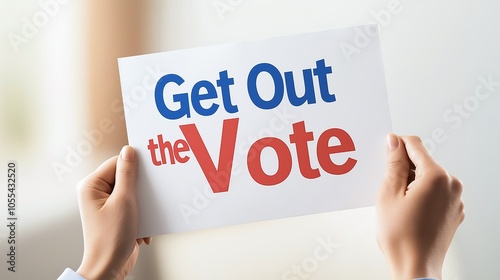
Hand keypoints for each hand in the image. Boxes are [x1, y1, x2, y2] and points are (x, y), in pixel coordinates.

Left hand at [76, 146, 150, 279]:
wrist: (110, 267)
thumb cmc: (111, 237)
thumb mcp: (124, 200)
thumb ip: (127, 174)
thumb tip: (129, 151)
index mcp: (92, 186)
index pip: (116, 163)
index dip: (134, 165)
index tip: (151, 167)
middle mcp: (96, 193)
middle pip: (125, 176)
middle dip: (139, 188)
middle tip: (149, 193)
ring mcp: (106, 204)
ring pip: (132, 192)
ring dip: (142, 204)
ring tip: (142, 215)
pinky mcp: (116, 215)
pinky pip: (133, 204)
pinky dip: (141, 214)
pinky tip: (141, 228)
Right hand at [376, 135, 464, 279]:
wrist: (415, 268)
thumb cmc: (402, 237)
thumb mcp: (389, 193)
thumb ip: (393, 163)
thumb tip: (394, 143)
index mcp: (437, 177)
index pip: (415, 146)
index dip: (397, 144)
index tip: (385, 147)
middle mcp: (451, 186)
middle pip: (423, 162)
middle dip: (403, 167)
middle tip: (386, 184)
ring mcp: (455, 200)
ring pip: (428, 178)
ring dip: (411, 182)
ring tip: (396, 202)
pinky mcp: (453, 212)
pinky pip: (435, 193)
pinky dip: (420, 194)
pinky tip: (406, 210)